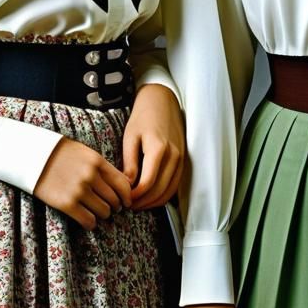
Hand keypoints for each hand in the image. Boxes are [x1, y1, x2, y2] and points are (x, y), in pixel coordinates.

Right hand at [33, 136, 132, 228]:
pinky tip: (89, 221)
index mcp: (98, 162)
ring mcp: (79, 190)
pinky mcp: (66, 203)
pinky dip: (91, 223)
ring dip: (103, 215)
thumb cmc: (61, 154)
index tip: (126, 202)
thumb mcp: (86, 154)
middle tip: (112, 209)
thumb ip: (103, 167)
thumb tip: (123, 184)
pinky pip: (88, 220)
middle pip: (114, 199)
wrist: (33, 156)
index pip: (123, 183)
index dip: (127, 196)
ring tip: (98, 214)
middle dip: (115, 206)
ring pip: (104, 211)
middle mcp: (91, 176)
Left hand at [122, 84, 184, 208]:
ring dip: (154, 202)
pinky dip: (164, 194)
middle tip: (128, 206)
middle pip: (159, 190)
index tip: (123, 199)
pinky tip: (151, 196)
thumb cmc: (143, 117)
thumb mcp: (130, 138)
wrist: (162, 101)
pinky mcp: (184, 159)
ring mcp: (181, 158)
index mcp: (158, 148)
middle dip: (143, 202)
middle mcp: (174, 155)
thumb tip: (127, 186)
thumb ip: (129, 163)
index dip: (134, 196)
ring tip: (138, 204)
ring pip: (170, 190)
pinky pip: (175, 184)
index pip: (147, 183)